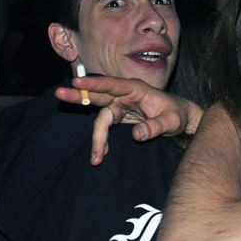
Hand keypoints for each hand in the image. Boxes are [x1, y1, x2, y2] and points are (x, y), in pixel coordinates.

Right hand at [55, 76, 203, 164]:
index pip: (112, 84)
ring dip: (96, 136)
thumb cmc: (176, 115)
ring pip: (100, 117)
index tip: (77, 82)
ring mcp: (120, 105)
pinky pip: (105, 127)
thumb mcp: (171, 121)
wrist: (180, 119)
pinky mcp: (119, 115)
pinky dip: (102, 140)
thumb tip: (136, 135)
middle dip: (79, 95)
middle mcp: (124, 94)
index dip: (95, 83)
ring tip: (96, 158)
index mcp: (136, 89)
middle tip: (59, 94)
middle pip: (98, 94)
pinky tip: (102, 154)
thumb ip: (155, 127)